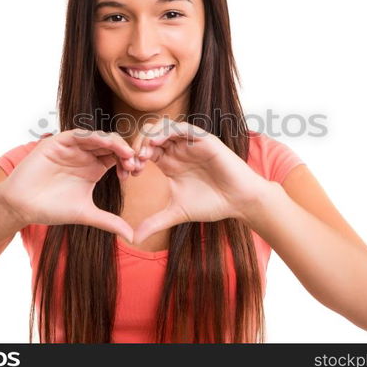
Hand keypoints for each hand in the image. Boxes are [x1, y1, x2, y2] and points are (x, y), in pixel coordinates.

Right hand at [0, 128, 136, 242]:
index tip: (136, 173)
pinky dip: (93, 137)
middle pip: (112, 145)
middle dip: (126, 151)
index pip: (118, 158)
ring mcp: (73, 147)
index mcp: (95, 167)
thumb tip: (132, 237)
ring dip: (114, 142)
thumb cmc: (51, 209)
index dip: (129, 163)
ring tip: (125, 153)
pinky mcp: (58, 142)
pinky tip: (105, 143)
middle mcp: (86, 155)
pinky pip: (79, 135)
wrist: (22, 206)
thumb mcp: (86, 214)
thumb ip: (109, 222)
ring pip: (99, 137)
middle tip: (134, 162)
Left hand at [129, 119, 268, 244]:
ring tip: (142, 152)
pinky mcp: (204, 140)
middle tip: (131, 162)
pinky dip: (168, 131)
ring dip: (149, 136)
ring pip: (163, 126)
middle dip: (136, 145)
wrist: (239, 202)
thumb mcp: (177, 212)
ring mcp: (190, 142)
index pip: (144, 150)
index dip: (132, 158)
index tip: (127, 175)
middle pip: (149, 134)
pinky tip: (157, 143)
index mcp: (168, 161)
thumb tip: (133, 239)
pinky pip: (182, 128)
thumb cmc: (211, 204)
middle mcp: (178, 149)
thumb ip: (155, 222)